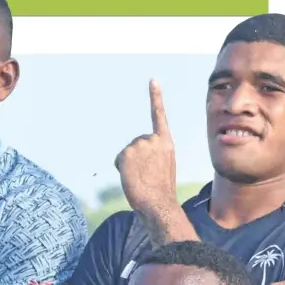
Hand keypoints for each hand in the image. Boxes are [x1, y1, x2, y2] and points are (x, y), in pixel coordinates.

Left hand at [115, 80, 176, 217]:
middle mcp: (153, 139)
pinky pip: (118, 160)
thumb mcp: (163, 168)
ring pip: (126, 153)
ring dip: (129, 166)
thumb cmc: (161, 193)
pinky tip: (131, 177)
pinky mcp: (127, 153)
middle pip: (136, 144)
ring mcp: (139, 145)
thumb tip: (136, 158)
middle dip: (136, 159)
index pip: (159, 115)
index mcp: (166, 142)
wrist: (158, 204)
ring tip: (140, 178)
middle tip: (145, 176)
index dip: (155, 97)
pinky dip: (121, 169)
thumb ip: (153, 156)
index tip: (152, 80)